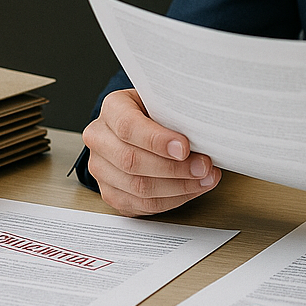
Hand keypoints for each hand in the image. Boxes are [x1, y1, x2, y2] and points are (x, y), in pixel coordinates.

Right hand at [81, 89, 220, 215]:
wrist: (143, 123)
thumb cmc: (157, 111)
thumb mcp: (165, 101)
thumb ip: (176, 113)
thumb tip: (203, 133)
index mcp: (112, 108)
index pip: (128, 127)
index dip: (157, 141)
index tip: (185, 148)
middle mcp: (100, 138)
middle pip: (131, 161)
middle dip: (174, 168)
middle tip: (204, 166)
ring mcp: (102, 169)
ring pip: (138, 187)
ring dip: (178, 187)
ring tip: (205, 179)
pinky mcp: (111, 193)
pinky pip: (142, 204)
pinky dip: (173, 199)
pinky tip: (192, 189)